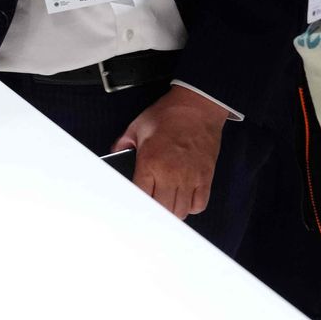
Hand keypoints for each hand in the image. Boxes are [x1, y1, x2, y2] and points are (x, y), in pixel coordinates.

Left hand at [113, 84, 228, 218]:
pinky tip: (185, 198)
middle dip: (155, 210)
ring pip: (181, 211)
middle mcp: (170, 174)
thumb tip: (115, 153)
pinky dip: (192, 206)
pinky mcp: (205, 177)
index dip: (137, 203)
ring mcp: (189, 177)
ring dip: (172, 210)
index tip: (135, 202)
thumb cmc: (169, 115)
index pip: (141, 196)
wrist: (196, 108)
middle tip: (152, 203)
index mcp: (150, 162)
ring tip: (167, 201)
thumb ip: (123, 143)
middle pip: (162, 209)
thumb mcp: (137, 126)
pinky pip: (199, 204)